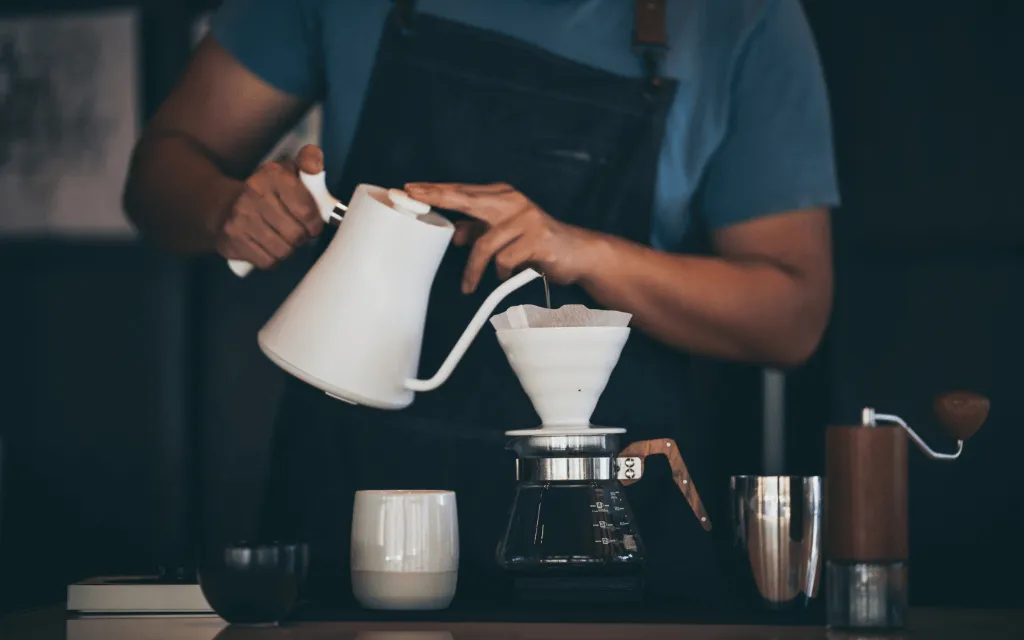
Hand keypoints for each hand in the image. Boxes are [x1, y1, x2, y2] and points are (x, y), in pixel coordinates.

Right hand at [215, 144, 325, 269]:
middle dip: (303, 237)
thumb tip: (314, 165)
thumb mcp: (289, 170)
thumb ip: (310, 161)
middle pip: (296, 234)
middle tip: (299, 232)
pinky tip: (269, 247)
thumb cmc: (268, 191)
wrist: (224, 205)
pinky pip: (267, 261)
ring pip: (283, 251)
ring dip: (289, 249)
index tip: (313, 224)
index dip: (315, 223)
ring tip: (284, 239)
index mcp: (272, 175)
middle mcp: (253, 194)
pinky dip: (273, 259)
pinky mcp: (231, 240)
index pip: (306, 211)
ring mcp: (240, 218)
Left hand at [403, 182, 598, 292]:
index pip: (462, 191)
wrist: (576, 252)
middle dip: (439, 200)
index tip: (409, 189)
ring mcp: (527, 218)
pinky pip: (505, 260)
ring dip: (473, 269)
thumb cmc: (536, 242)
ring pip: (485, 244)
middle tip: (416, 201)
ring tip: (469, 285)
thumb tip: (454, 234)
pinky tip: (505, 277)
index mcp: (502, 196)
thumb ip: (479, 230)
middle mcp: (513, 201)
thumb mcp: (504, 234)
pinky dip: (500, 273)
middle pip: (468, 200)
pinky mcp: (538, 239)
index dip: (435, 190)